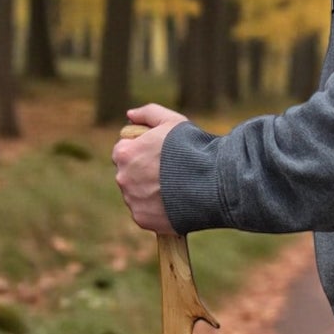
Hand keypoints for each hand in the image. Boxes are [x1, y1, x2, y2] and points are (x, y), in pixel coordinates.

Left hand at [113, 103, 187, 234]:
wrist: (210, 181)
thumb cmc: (191, 148)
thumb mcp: (172, 120)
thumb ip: (147, 113)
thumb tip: (129, 115)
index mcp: (124, 153)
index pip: (122, 152)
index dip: (140, 151)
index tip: (158, 155)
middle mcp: (123, 178)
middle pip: (128, 175)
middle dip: (143, 173)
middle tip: (169, 172)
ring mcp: (132, 201)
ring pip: (136, 195)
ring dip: (149, 192)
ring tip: (175, 188)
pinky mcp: (143, 220)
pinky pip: (145, 214)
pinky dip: (156, 210)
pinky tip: (174, 203)